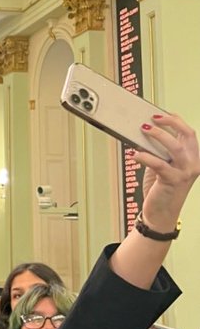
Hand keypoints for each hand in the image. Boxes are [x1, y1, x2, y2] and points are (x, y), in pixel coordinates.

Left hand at [137, 113, 199, 228]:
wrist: (161, 214)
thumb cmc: (162, 188)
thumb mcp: (163, 165)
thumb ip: (159, 150)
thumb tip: (145, 132)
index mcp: (193, 157)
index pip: (189, 133)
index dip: (176, 120)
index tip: (160, 114)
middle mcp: (193, 164)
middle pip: (187, 135)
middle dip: (170, 122)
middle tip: (152, 118)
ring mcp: (185, 173)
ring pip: (175, 147)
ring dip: (158, 135)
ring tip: (143, 130)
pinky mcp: (172, 181)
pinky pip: (158, 164)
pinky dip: (144, 156)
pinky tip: (134, 154)